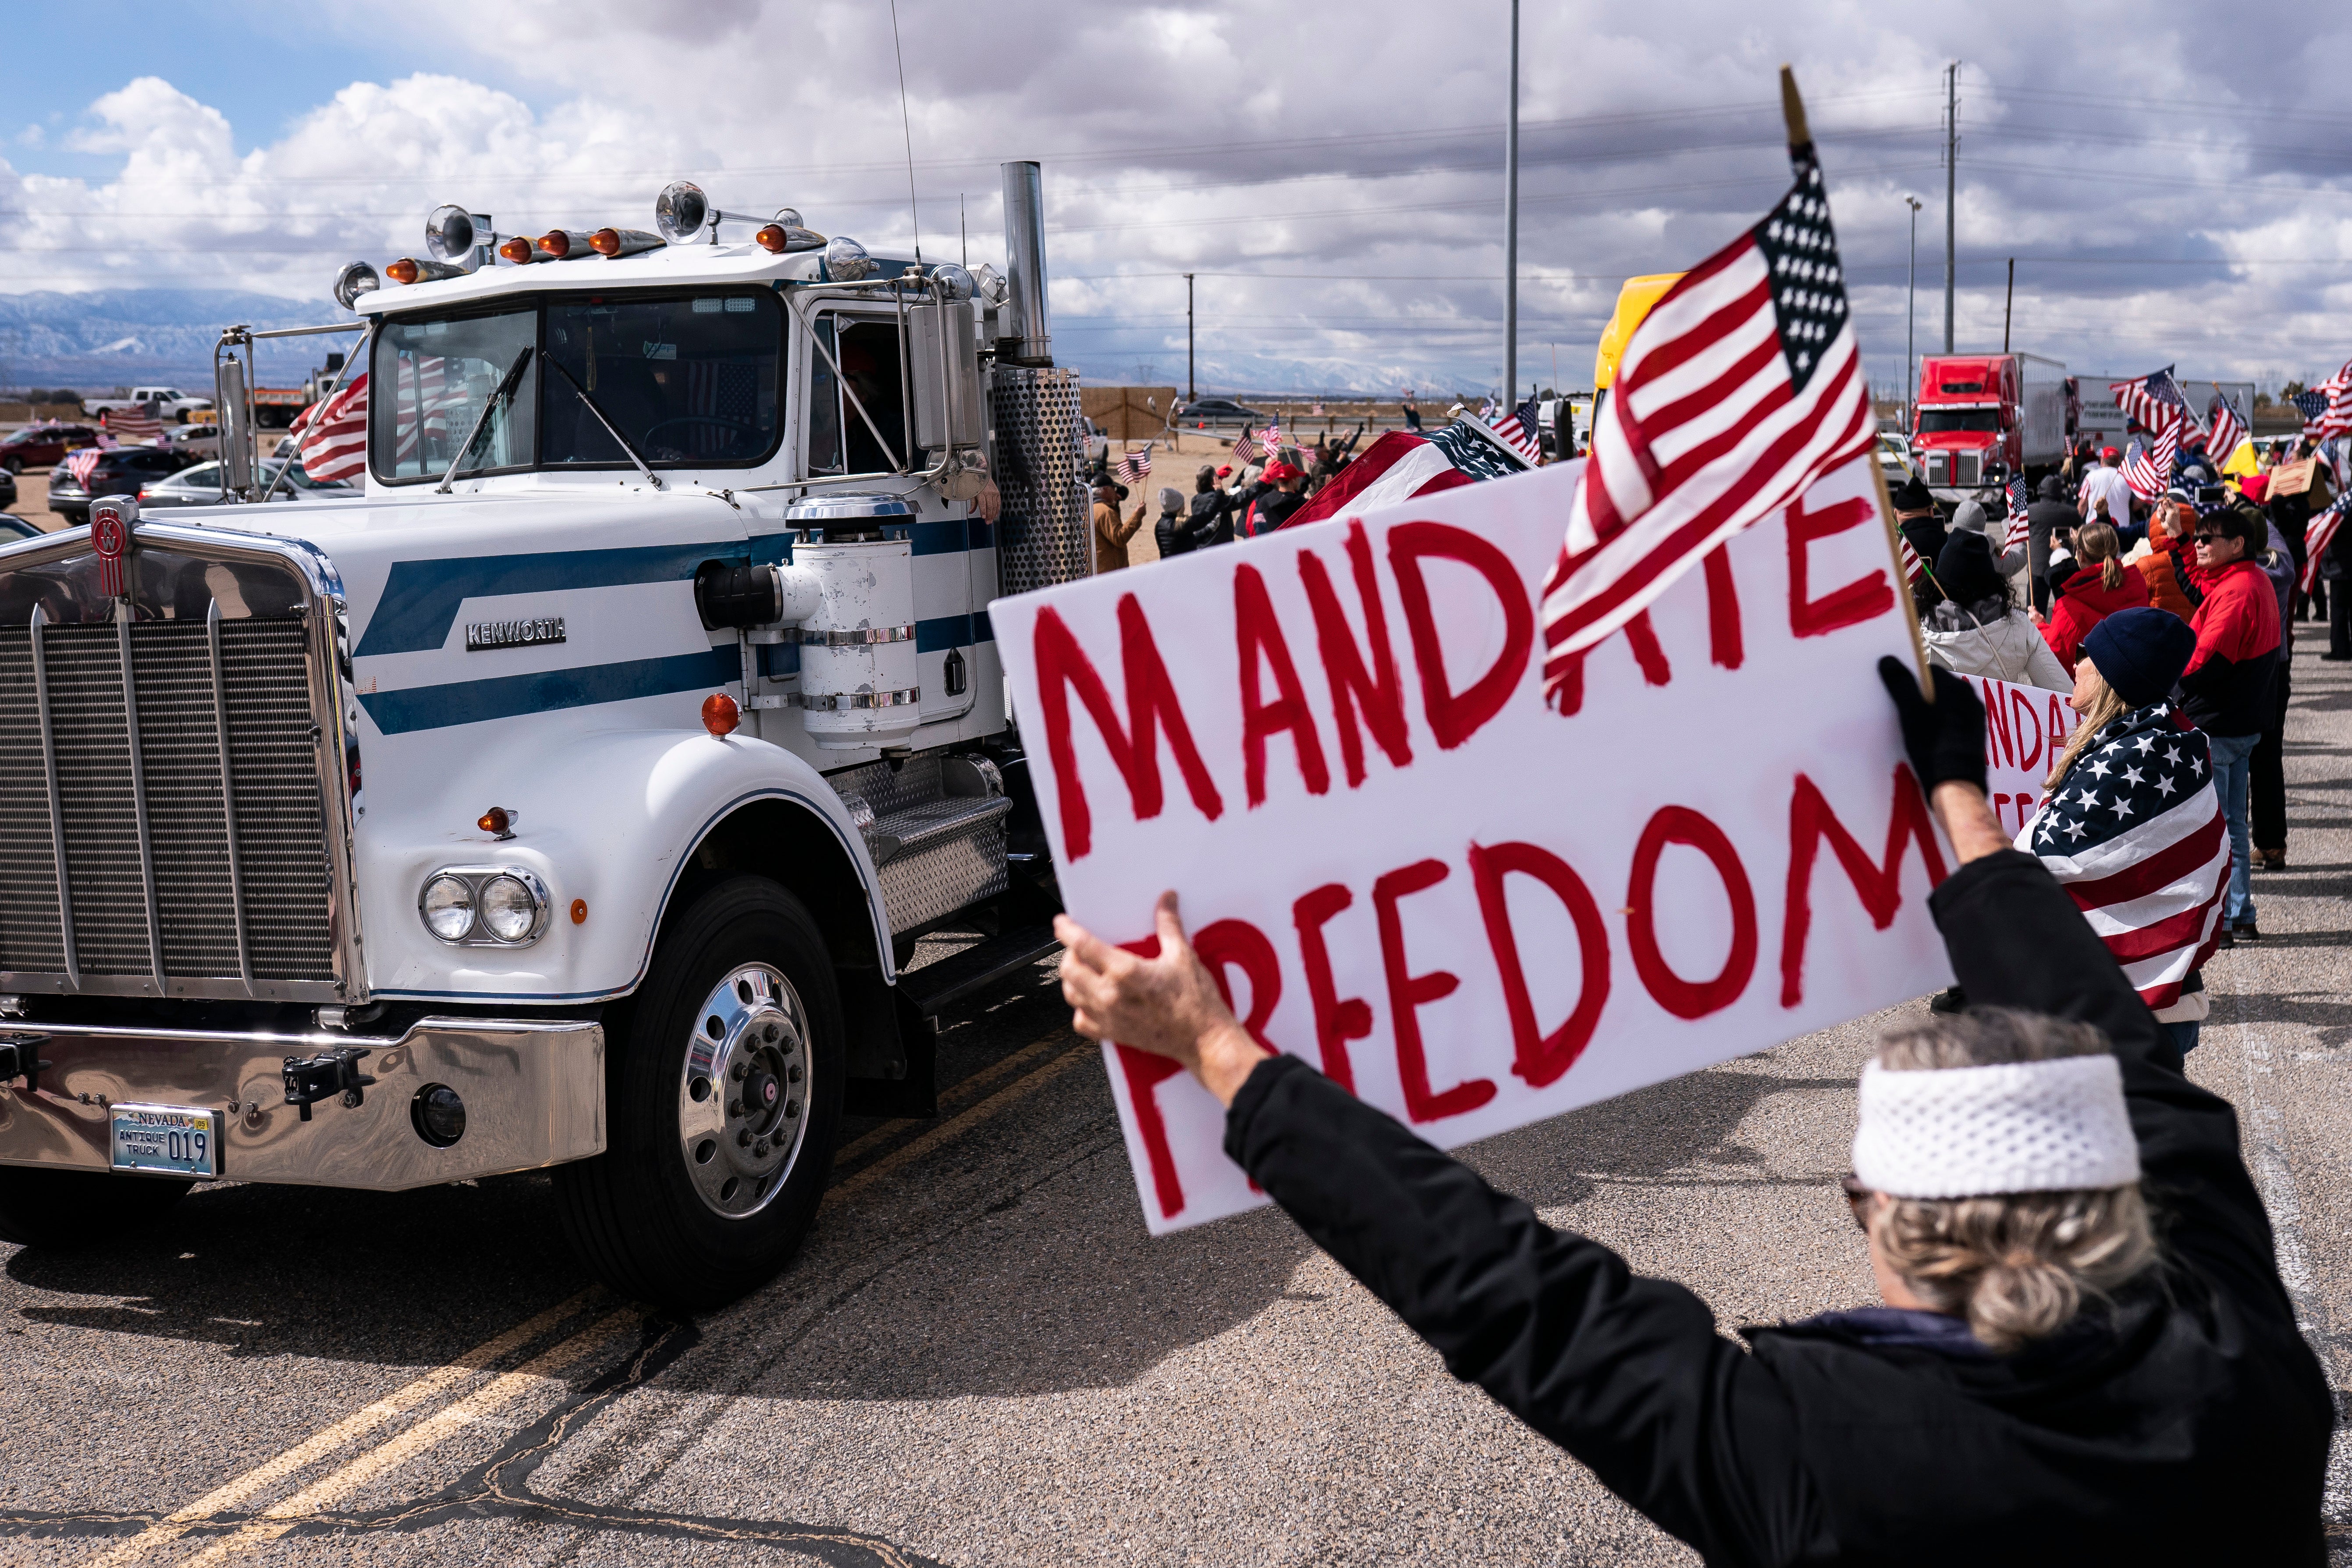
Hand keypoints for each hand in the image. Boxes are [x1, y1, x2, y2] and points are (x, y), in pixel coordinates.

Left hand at [1056, 892, 1269, 1107]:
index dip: (1067, 930)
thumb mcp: (1183, 956)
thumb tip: (1166, 899)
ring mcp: (1108, 1017)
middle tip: (1078, 947)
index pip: (1083, 945)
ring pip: (1071, 995)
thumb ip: (1168, 924)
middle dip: (1069, 954)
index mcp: (1125, 972)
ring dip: (1072, 980)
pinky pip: (1081, 1022)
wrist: (1204, 1041)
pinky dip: (1081, 1009)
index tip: (1061, 923)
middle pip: (1069, 970)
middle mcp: (1110, 995)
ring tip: (1084, 970)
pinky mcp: (1112, 1034)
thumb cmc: (1196, 1002)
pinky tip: (1092, 1000)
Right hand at [1877, 656, 1987, 793]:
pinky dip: (1940, 725)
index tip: (1897, 692)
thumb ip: (1901, 685)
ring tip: (1914, 727)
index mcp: (1957, 688)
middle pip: (1938, 689)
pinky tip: (1928, 739)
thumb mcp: (1910, 713)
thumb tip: (1888, 659)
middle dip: (1920, 696)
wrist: (1955, 785)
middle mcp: (1971, 699)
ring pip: (1946, 706)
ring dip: (1930, 711)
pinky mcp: (1974, 736)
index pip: (1929, 671)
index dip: (1910, 678)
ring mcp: (1975, 719)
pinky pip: (1953, 722)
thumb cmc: (1932, 746)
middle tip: (1902, 711)